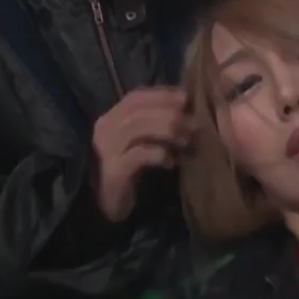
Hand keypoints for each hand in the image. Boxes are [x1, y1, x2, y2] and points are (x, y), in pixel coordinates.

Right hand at [92, 87, 192, 220]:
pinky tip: (171, 162)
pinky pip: (139, 155)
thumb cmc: (129, 171)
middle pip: (138, 110)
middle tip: (194, 123)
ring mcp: (106, 150)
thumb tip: (185, 108)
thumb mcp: (142, 142)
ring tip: (187, 141)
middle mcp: (105, 129)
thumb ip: (154, 124)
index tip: (186, 97)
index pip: (135, 97)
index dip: (162, 95)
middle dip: (170, 113)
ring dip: (168, 131)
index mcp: (110, 119)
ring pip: (138, 128)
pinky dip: (159, 154)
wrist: (107, 204)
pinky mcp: (114, 170)